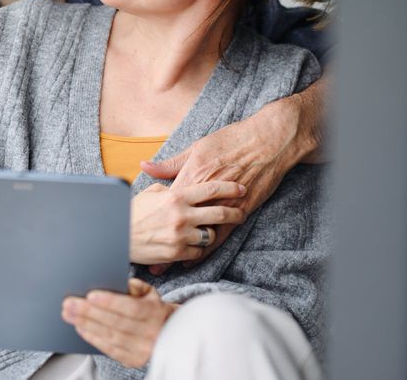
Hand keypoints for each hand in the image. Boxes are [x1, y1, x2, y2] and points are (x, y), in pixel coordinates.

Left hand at [62, 279, 176, 367]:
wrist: (168, 332)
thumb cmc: (151, 308)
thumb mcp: (148, 292)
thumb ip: (132, 286)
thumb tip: (113, 283)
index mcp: (155, 312)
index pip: (131, 308)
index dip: (110, 302)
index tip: (90, 295)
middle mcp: (151, 333)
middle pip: (116, 323)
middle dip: (90, 312)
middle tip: (69, 304)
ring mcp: (142, 349)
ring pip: (110, 337)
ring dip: (87, 324)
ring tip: (69, 314)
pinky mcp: (133, 360)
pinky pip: (110, 350)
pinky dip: (93, 338)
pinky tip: (80, 328)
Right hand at [129, 181, 244, 265]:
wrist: (116, 236)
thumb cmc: (132, 212)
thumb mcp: (150, 192)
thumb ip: (169, 188)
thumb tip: (180, 184)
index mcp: (176, 196)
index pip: (211, 189)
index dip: (230, 188)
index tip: (241, 188)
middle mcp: (182, 215)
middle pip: (220, 213)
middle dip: (235, 212)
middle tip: (241, 213)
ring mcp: (181, 235)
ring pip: (211, 234)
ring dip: (213, 232)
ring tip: (213, 231)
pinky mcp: (177, 252)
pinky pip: (199, 251)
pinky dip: (198, 248)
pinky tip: (194, 244)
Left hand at [138, 79, 325, 268]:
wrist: (267, 141)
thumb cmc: (231, 140)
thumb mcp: (197, 147)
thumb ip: (171, 163)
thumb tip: (145, 166)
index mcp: (192, 176)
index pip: (167, 204)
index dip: (153, 222)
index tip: (139, 236)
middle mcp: (205, 194)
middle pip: (181, 223)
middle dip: (165, 242)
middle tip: (152, 261)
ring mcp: (224, 204)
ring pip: (200, 233)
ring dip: (185, 251)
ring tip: (169, 266)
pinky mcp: (242, 210)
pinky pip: (223, 235)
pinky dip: (209, 248)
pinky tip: (197, 259)